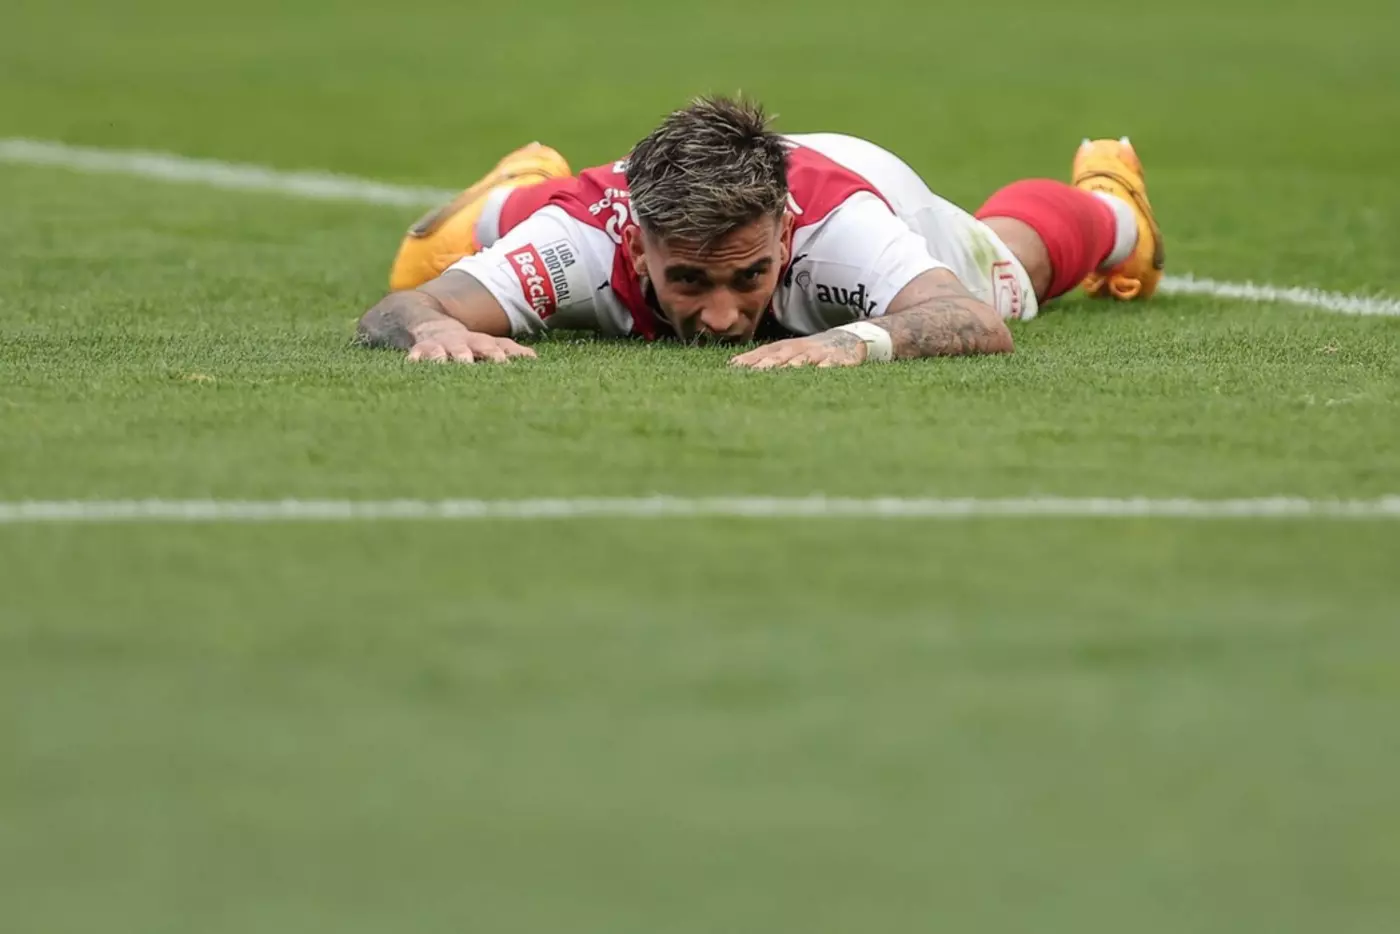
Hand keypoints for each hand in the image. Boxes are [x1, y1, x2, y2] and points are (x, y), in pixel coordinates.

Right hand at [405, 317, 535, 363]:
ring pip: (441, 351)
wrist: (426, 322)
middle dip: (473, 353)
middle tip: (478, 361)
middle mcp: (459, 343)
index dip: (496, 353)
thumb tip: (533, 358)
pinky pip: (416, 354)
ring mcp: (439, 346)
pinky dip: (415, 358)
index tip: (504, 362)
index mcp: (477, 342)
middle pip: (467, 347)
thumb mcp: (485, 343)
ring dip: (444, 356)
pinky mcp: (419, 350)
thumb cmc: (464, 342)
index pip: (490, 346)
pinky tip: (412, 362)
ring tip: (446, 361)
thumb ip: (508, 350)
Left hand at [728, 331, 866, 369]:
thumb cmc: (811, 351)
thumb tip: (733, 366)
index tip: (733, 367)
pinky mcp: (840, 359)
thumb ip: (766, 359)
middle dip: (767, 363)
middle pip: (781, 355)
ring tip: (784, 371)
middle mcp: (800, 349)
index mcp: (785, 348)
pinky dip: (827, 366)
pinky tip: (821, 370)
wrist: (848, 339)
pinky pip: (833, 362)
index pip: (764, 353)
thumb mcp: (788, 352)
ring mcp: (819, 353)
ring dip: (794, 364)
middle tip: (753, 372)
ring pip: (805, 359)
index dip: (750, 359)